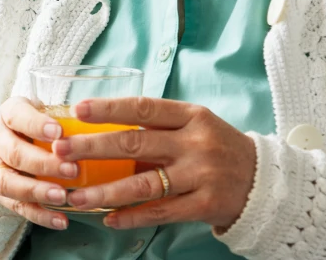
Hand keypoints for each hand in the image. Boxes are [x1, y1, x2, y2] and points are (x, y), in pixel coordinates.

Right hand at [0, 97, 79, 229]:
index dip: (37, 125)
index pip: (17, 117)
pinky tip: (61, 221)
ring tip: (62, 197)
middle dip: (43, 163)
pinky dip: (40, 216)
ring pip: (9, 182)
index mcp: (7, 115)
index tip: (59, 132)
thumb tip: (97, 121)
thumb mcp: (41, 111)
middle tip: (72, 170)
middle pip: (15, 153)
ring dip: (37, 191)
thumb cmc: (33, 125)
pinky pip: (17, 207)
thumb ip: (61, 117)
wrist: (3, 142)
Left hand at [51, 97, 255, 230]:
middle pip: (136, 144)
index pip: (144, 108)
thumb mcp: (194, 125)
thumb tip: (99, 125)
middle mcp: (196, 143)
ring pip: (144, 184)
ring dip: (104, 191)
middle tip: (60, 152)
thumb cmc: (216, 147)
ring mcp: (202, 175)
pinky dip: (132, 215)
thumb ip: (157, 126)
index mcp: (191, 116)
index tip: (77, 110)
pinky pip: (161, 212)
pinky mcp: (206, 205)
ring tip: (74, 195)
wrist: (265, 182)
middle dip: (93, 148)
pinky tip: (108, 218)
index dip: (109, 108)